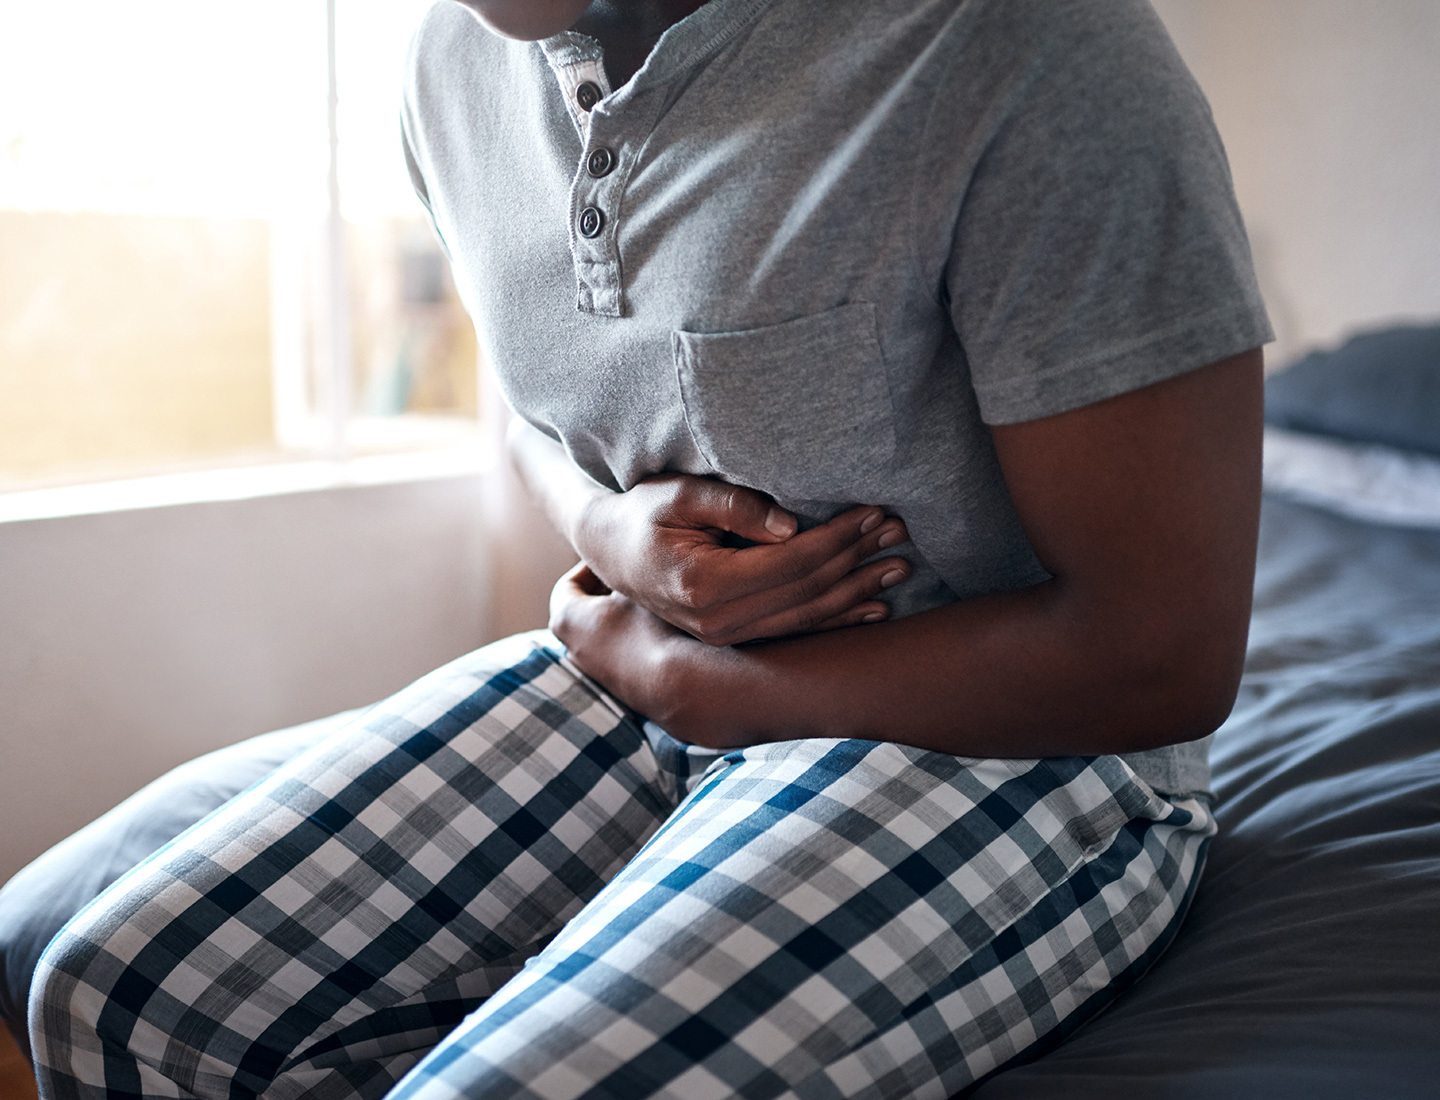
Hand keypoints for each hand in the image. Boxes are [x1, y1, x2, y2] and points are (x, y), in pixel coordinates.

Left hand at [548, 563, 685, 721]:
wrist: (680, 682)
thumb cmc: (653, 628)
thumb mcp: (636, 586)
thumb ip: (622, 569)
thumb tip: (625, 555)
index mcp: (566, 619)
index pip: (570, 583)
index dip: (594, 567)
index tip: (618, 559)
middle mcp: (572, 648)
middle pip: (584, 608)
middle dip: (606, 590)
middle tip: (633, 578)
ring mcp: (593, 670)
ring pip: (602, 631)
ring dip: (620, 615)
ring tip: (650, 602)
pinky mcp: (615, 685)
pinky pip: (617, 650)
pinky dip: (629, 636)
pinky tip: (658, 630)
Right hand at [573, 473, 910, 645]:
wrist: (610, 551)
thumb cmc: (644, 513)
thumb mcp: (680, 494)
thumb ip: (734, 506)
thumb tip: (790, 524)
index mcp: (705, 585)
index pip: (791, 562)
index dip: (838, 538)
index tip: (874, 511)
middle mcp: (718, 622)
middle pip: (806, 591)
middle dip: (858, 560)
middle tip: (900, 532)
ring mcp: (726, 636)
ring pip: (808, 617)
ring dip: (858, 592)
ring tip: (900, 567)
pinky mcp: (735, 638)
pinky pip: (796, 631)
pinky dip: (838, 620)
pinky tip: (874, 611)